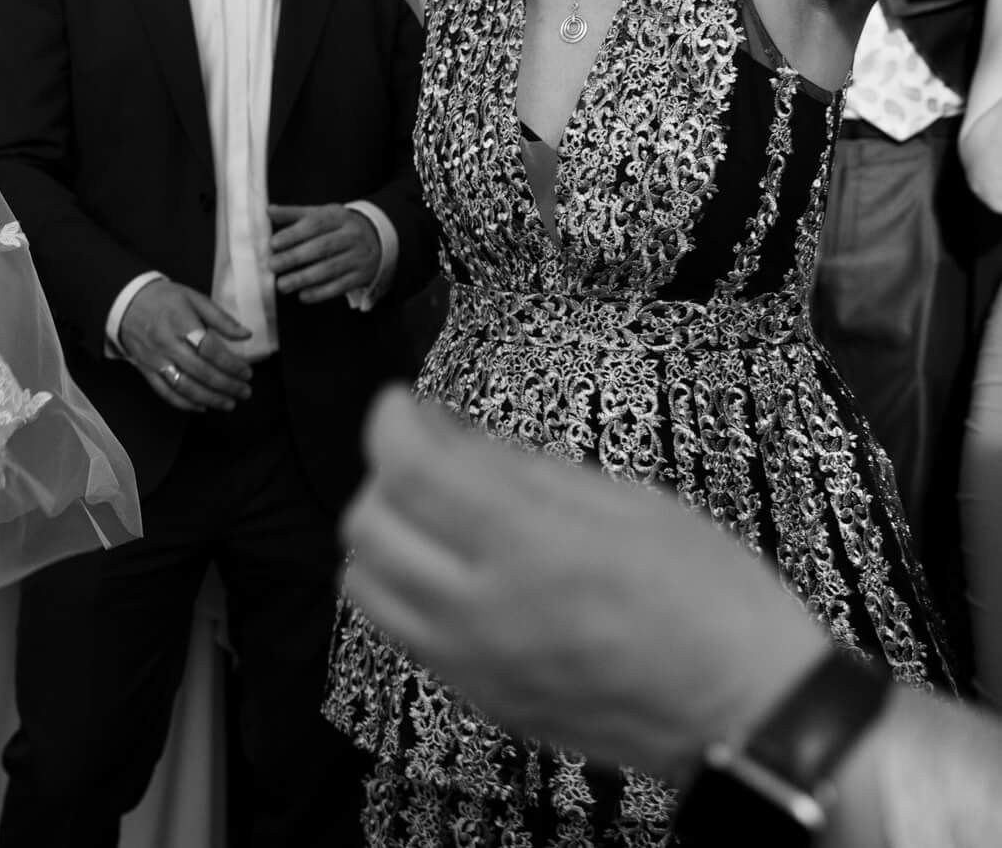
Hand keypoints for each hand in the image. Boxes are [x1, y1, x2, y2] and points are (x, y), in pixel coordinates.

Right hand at [117, 276, 253, 411]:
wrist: (126, 303)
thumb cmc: (164, 299)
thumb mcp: (194, 298)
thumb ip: (221, 318)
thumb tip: (245, 335)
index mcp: (181, 323)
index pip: (210, 349)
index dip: (231, 364)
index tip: (247, 372)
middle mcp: (167, 344)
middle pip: (201, 372)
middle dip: (227, 385)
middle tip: (245, 391)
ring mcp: (155, 360)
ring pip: (184, 387)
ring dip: (209, 399)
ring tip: (229, 403)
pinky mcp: (147, 371)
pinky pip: (165, 393)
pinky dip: (185, 404)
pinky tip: (202, 406)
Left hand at [270, 202, 378, 301]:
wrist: (379, 238)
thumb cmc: (339, 227)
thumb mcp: (322, 215)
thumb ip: (294, 214)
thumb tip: (269, 211)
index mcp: (339, 217)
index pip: (316, 223)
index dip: (294, 233)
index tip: (273, 244)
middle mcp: (352, 236)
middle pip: (322, 247)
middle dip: (295, 257)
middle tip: (273, 266)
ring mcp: (359, 257)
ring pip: (330, 269)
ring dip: (304, 278)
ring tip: (282, 285)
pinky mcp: (362, 276)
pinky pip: (341, 286)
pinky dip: (320, 293)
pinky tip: (303, 296)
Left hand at [342, 387, 831, 780]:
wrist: (754, 716)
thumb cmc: (714, 600)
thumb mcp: (631, 502)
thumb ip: (523, 467)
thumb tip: (446, 431)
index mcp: (536, 549)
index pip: (411, 470)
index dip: (390, 422)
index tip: (401, 403)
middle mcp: (488, 612)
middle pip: (368, 528)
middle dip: (383, 476)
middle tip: (424, 456)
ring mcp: (477, 665)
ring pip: (366, 587)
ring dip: (383, 537)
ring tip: (431, 515)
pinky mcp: (483, 700)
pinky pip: (404, 633)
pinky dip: (404, 590)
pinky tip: (450, 570)